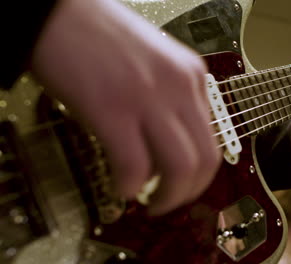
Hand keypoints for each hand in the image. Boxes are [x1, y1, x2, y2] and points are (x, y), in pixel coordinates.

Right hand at [31, 0, 220, 213]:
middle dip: (188, 193)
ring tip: (149, 203)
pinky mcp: (113, 109)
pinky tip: (119, 187)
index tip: (181, 184)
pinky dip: (128, 187)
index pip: (213, 139)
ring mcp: (149, 97)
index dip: (199, 173)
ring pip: (181, 168)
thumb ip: (169, 100)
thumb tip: (164, 147)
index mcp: (192, 76)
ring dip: (167, 198)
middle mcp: (180, 86)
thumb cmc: (100, 38)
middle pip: (206, 160)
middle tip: (167, 203)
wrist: (58, 12)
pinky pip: (134, 166)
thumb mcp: (155, 64)